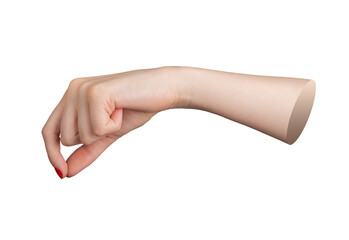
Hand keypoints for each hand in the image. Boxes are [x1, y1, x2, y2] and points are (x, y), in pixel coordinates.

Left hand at [42, 67, 176, 177]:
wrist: (163, 90)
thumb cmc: (136, 108)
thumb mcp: (107, 133)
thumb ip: (86, 151)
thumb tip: (66, 172)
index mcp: (71, 97)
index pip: (49, 130)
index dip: (52, 153)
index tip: (62, 172)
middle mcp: (72, 90)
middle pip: (67, 138)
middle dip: (94, 138)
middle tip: (112, 119)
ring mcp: (82, 90)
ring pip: (83, 135)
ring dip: (106, 131)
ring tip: (119, 112)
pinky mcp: (95, 92)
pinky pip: (98, 128)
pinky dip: (115, 125)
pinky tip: (123, 109)